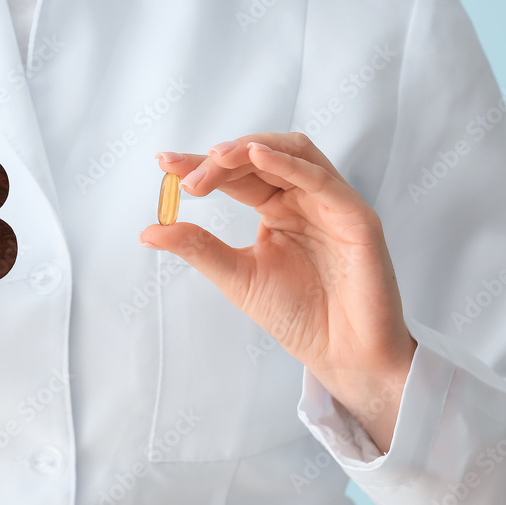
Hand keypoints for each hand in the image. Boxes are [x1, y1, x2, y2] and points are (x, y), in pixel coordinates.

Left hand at [143, 133, 415, 451]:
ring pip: (293, 154)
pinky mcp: (356, 217)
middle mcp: (304, 199)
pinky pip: (322, 180)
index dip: (201, 165)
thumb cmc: (298, 316)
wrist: (340, 354)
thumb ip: (198, 248)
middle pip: (261, 158)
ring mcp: (331, 204)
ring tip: (216, 158)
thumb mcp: (236, 276)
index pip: (237, 176)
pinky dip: (288, 163)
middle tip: (186, 176)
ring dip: (251, 150)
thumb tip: (149, 230)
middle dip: (220, 161)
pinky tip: (257, 156)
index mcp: (277, 209)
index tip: (164, 164)